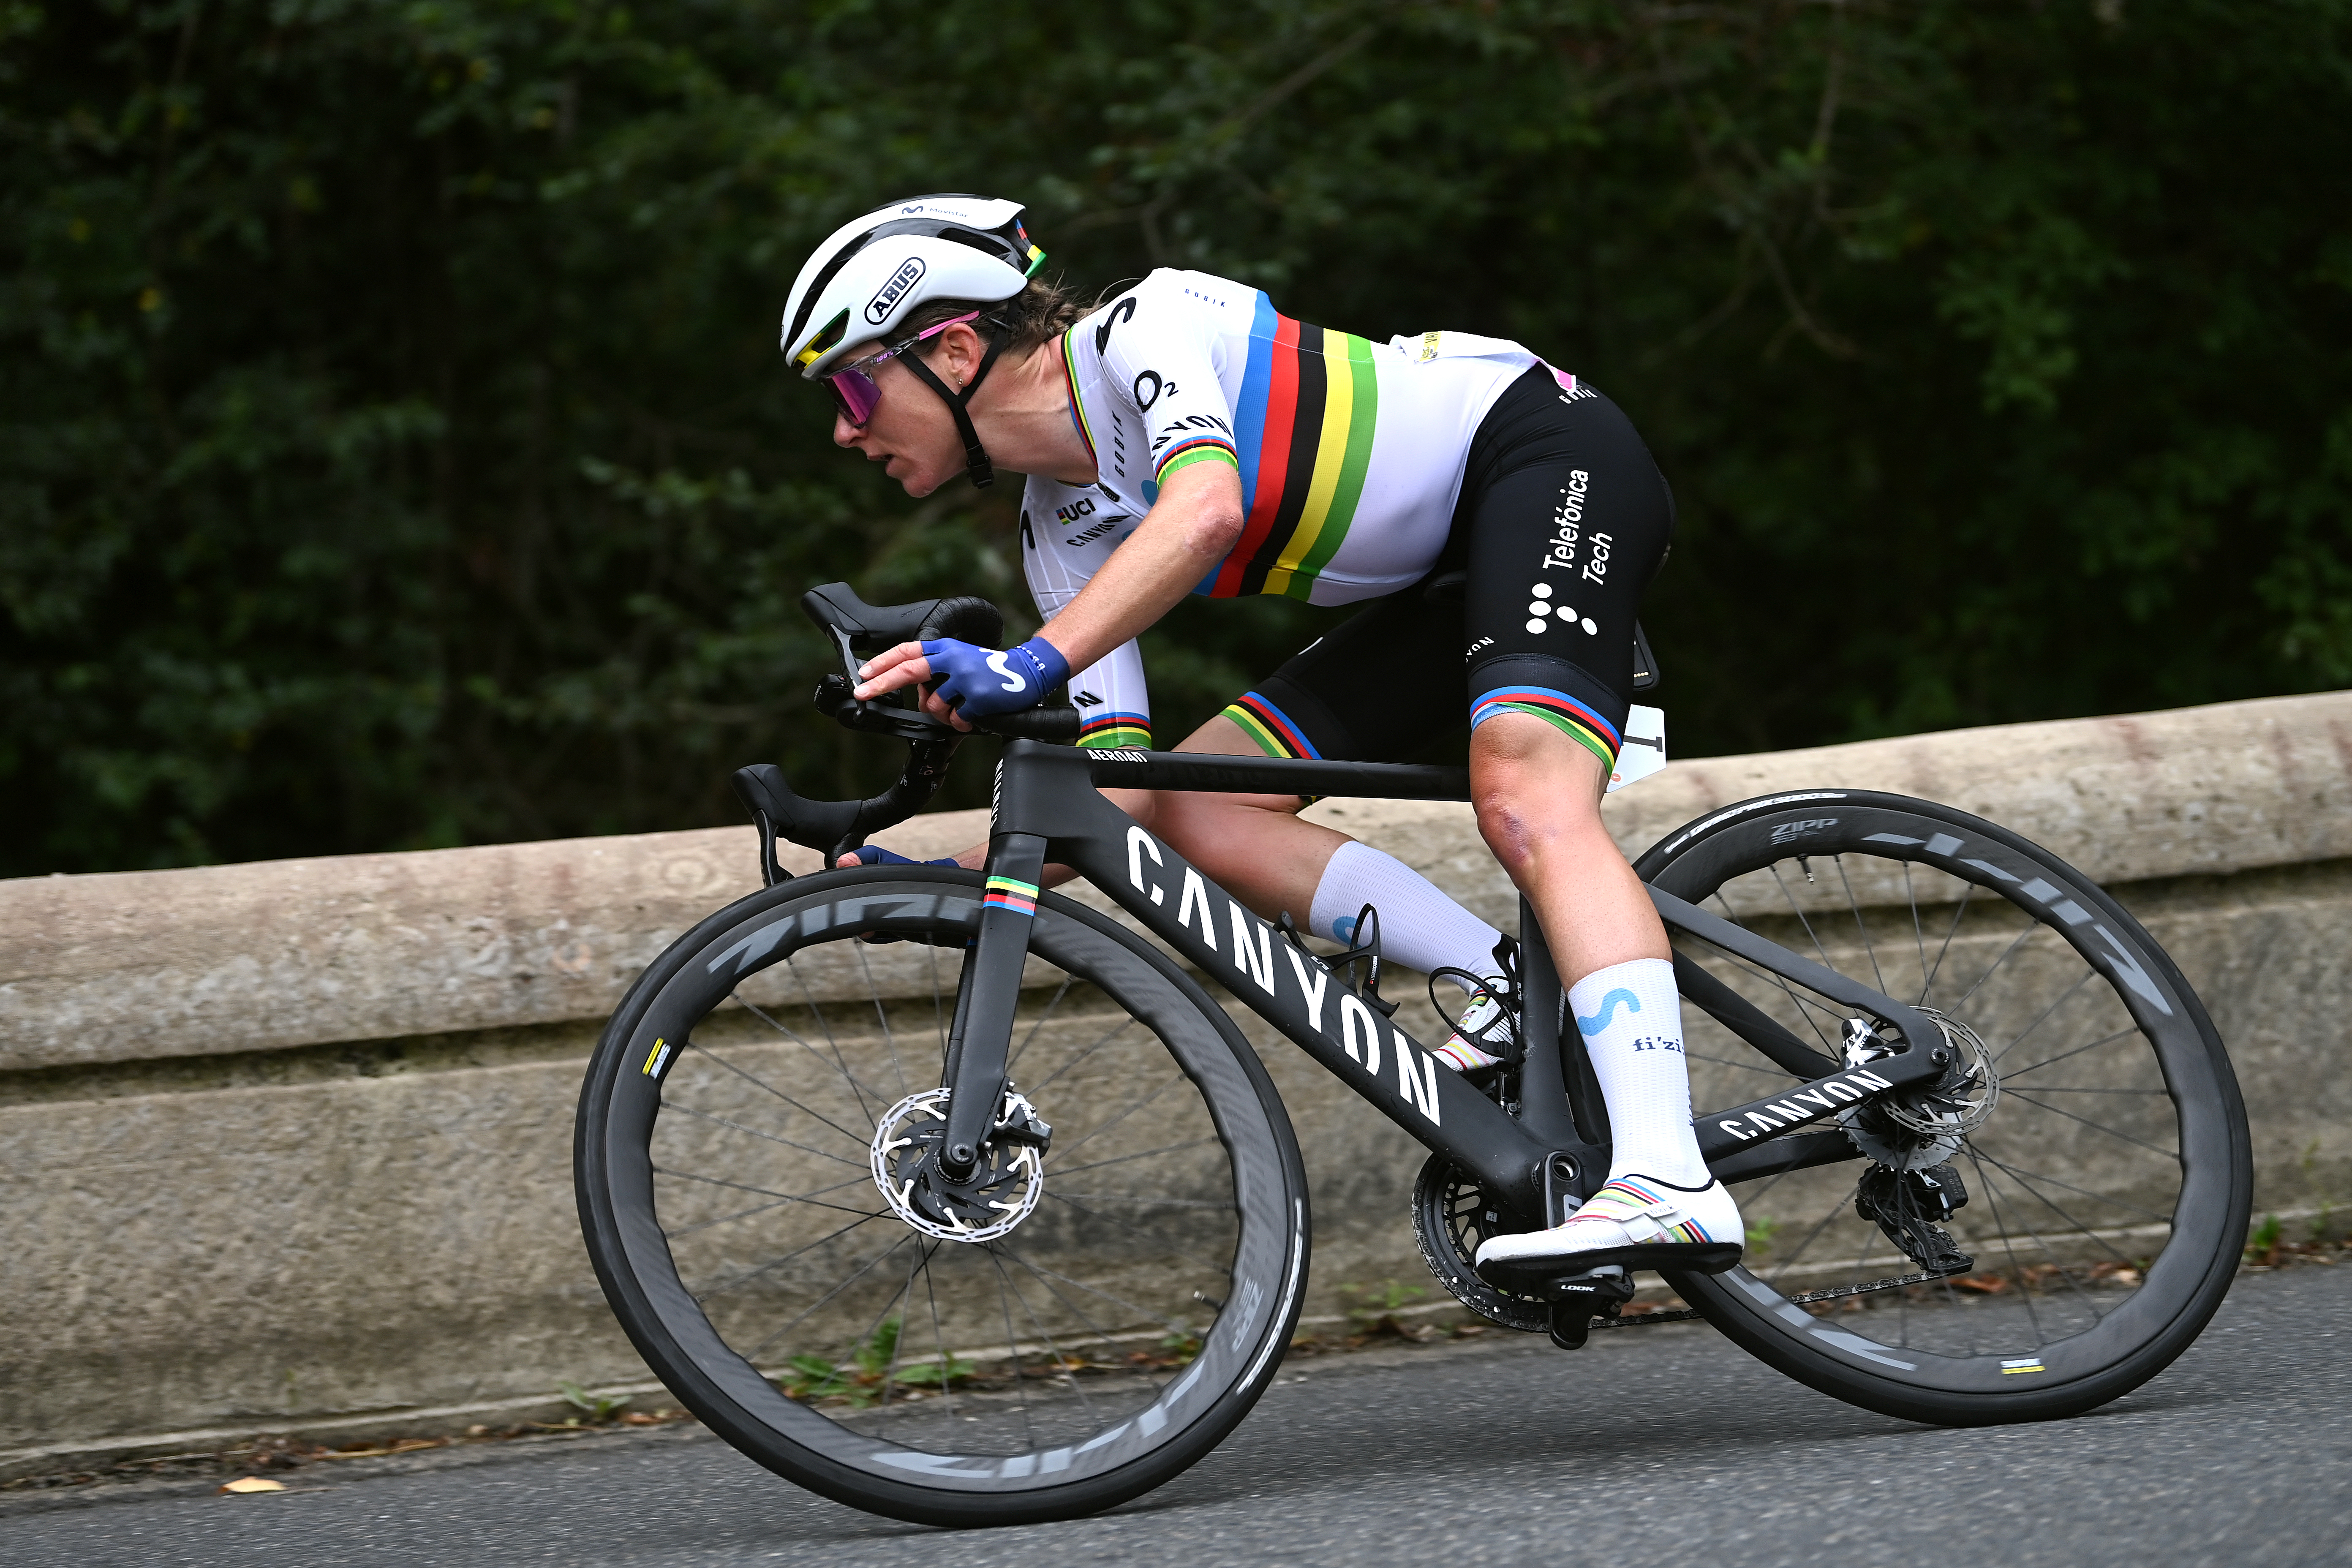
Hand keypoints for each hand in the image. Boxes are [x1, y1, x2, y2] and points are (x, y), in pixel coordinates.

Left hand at [856, 636, 1067, 720]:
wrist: (1028, 673)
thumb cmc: (992, 670)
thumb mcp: (963, 658)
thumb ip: (938, 670)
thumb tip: (919, 695)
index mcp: (947, 648)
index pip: (908, 651)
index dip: (883, 662)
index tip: (864, 673)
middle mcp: (953, 659)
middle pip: (908, 671)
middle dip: (880, 683)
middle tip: (863, 693)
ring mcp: (965, 678)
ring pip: (934, 705)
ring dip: (943, 714)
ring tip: (960, 710)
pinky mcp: (977, 697)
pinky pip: (956, 719)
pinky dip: (962, 723)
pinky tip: (973, 716)